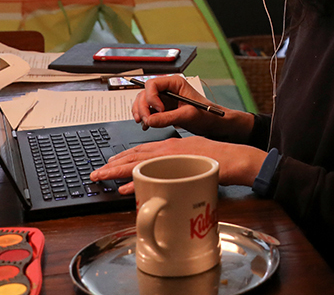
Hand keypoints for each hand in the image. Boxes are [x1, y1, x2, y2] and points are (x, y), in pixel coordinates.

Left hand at [88, 135, 266, 193]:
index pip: (141, 150)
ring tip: (100, 177)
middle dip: (112, 165)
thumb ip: (177, 168)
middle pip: (134, 156)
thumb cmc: (220, 161)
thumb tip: (164, 181)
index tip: (108, 164)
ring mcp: (172, 156)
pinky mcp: (177, 166)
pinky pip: (151, 174)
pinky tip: (122, 188)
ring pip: (137, 162)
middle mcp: (169, 148)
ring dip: (116, 172)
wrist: (238, 158)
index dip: (123, 157)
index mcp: (171, 146)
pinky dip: (134, 181)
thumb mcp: (194, 161)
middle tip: (96, 173)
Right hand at [130, 75, 254, 141]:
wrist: (214, 124)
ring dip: (140, 112)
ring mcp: (164, 99)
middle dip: (143, 107)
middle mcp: (167, 89)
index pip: (152, 84)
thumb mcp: (188, 115)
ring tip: (145, 123)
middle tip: (147, 121)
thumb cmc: (207, 115)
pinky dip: (144, 118)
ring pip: (143, 102)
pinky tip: (147, 126)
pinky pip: (147, 111)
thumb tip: (149, 121)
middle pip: (144, 93)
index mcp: (175, 83)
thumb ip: (168, 118)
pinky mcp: (163, 110)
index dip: (151, 97)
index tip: (158, 110)